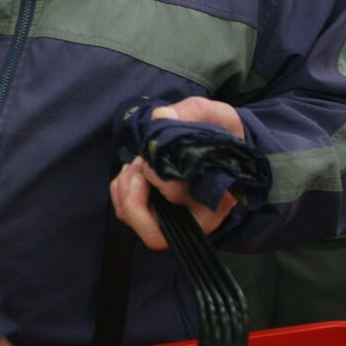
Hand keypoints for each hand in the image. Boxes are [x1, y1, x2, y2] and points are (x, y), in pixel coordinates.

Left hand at [109, 96, 244, 250]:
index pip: (183, 208)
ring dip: (125, 189)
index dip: (162, 183)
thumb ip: (194, 112)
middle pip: (155, 233)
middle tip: (139, 164)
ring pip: (136, 223)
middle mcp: (197, 217)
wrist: (225, 144)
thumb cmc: (223, 134)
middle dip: (134, 197)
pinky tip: (132, 169)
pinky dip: (120, 189)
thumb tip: (161, 116)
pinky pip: (127, 212)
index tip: (158, 156)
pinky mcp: (157, 212)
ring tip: (137, 162)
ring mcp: (175, 217)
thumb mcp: (217, 116)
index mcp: (217, 198)